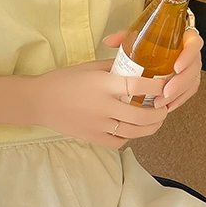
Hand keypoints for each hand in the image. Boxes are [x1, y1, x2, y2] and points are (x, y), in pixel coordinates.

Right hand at [32, 59, 168, 149]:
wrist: (39, 102)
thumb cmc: (63, 80)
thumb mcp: (89, 67)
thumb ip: (114, 67)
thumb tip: (137, 65)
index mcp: (103, 85)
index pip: (137, 85)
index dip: (156, 86)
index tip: (166, 84)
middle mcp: (104, 106)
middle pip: (142, 115)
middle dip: (160, 113)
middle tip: (165, 107)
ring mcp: (99, 125)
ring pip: (135, 132)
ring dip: (151, 127)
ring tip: (156, 120)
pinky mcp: (93, 137)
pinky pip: (119, 141)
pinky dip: (130, 137)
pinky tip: (133, 130)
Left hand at [102, 28, 203, 111]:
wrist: (158, 47)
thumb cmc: (150, 41)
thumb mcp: (139, 36)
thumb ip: (126, 37)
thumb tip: (108, 41)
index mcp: (184, 38)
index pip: (195, 44)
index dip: (188, 56)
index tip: (176, 68)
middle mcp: (190, 53)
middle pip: (194, 68)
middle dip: (180, 83)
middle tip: (165, 92)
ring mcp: (190, 68)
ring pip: (191, 83)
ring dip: (177, 95)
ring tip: (160, 103)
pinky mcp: (187, 82)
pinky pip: (188, 93)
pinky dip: (178, 101)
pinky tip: (166, 107)